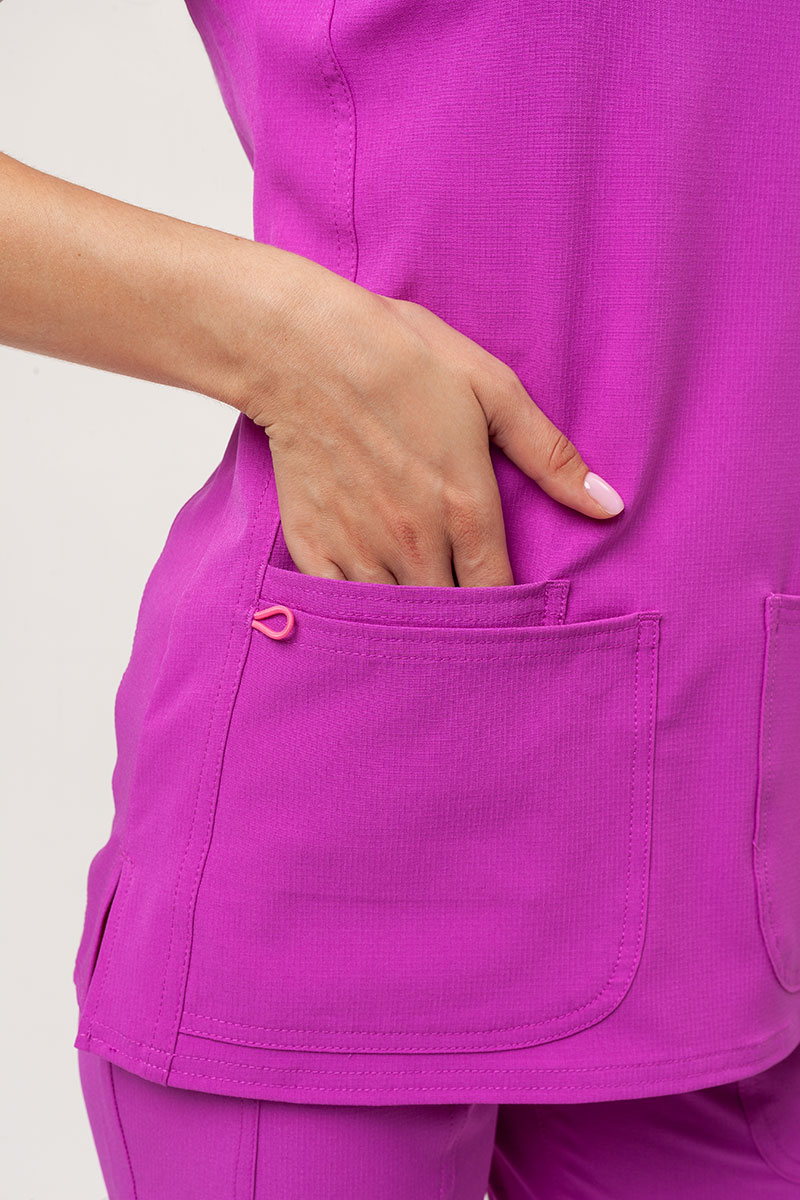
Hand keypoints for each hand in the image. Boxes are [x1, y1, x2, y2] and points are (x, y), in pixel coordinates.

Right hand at [234, 257, 623, 587]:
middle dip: (463, 621)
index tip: (510, 608)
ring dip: (413, 619)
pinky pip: (341, 606)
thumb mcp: (492, 390)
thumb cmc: (402, 358)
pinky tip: (370, 598)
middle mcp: (415, 541)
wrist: (302, 346)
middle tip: (468, 613)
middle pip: (450, 614)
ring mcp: (360, 548)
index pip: (499, 594)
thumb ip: (550, 457)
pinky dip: (358, 610)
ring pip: (397, 617)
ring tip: (423, 613)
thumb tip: (610, 506)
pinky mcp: (313, 545)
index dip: (509, 610)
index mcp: (466, 508)